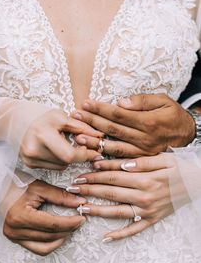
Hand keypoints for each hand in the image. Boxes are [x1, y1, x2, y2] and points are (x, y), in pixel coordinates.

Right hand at [3, 180, 85, 255]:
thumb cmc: (16, 184)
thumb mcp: (39, 187)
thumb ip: (60, 196)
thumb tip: (79, 202)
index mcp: (21, 216)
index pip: (52, 225)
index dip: (70, 222)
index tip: (82, 217)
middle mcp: (15, 230)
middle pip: (50, 236)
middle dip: (68, 229)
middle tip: (79, 220)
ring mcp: (13, 236)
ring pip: (44, 245)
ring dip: (61, 238)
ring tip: (70, 227)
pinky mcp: (14, 238)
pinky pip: (36, 248)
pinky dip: (50, 244)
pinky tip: (59, 235)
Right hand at [20, 108, 102, 168]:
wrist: (18, 121)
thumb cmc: (44, 118)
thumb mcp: (63, 118)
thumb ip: (82, 127)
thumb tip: (100, 136)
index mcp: (43, 134)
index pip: (69, 155)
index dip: (84, 154)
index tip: (92, 149)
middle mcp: (33, 149)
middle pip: (66, 162)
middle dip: (78, 156)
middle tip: (83, 148)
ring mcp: (29, 158)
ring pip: (61, 166)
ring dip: (68, 158)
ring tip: (63, 144)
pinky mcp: (29, 164)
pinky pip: (53, 167)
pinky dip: (58, 160)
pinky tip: (54, 149)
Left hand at [66, 154, 187, 240]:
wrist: (198, 184)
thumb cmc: (178, 168)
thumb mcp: (163, 159)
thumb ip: (141, 162)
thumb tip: (121, 165)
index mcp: (145, 179)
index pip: (113, 177)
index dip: (95, 176)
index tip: (80, 174)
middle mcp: (144, 196)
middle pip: (110, 193)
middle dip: (89, 190)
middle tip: (72, 189)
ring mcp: (147, 210)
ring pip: (117, 211)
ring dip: (97, 210)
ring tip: (80, 208)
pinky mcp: (152, 220)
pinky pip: (134, 230)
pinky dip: (120, 234)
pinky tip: (106, 237)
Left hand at [72, 94, 195, 157]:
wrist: (189, 136)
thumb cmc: (174, 115)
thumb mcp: (164, 101)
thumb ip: (142, 101)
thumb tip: (120, 102)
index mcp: (148, 122)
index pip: (118, 114)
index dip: (100, 108)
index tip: (85, 103)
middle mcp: (144, 138)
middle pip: (112, 130)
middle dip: (91, 122)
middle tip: (74, 116)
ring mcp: (142, 152)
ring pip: (114, 147)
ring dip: (94, 142)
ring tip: (78, 137)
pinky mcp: (142, 160)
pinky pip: (122, 160)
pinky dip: (107, 159)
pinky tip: (93, 157)